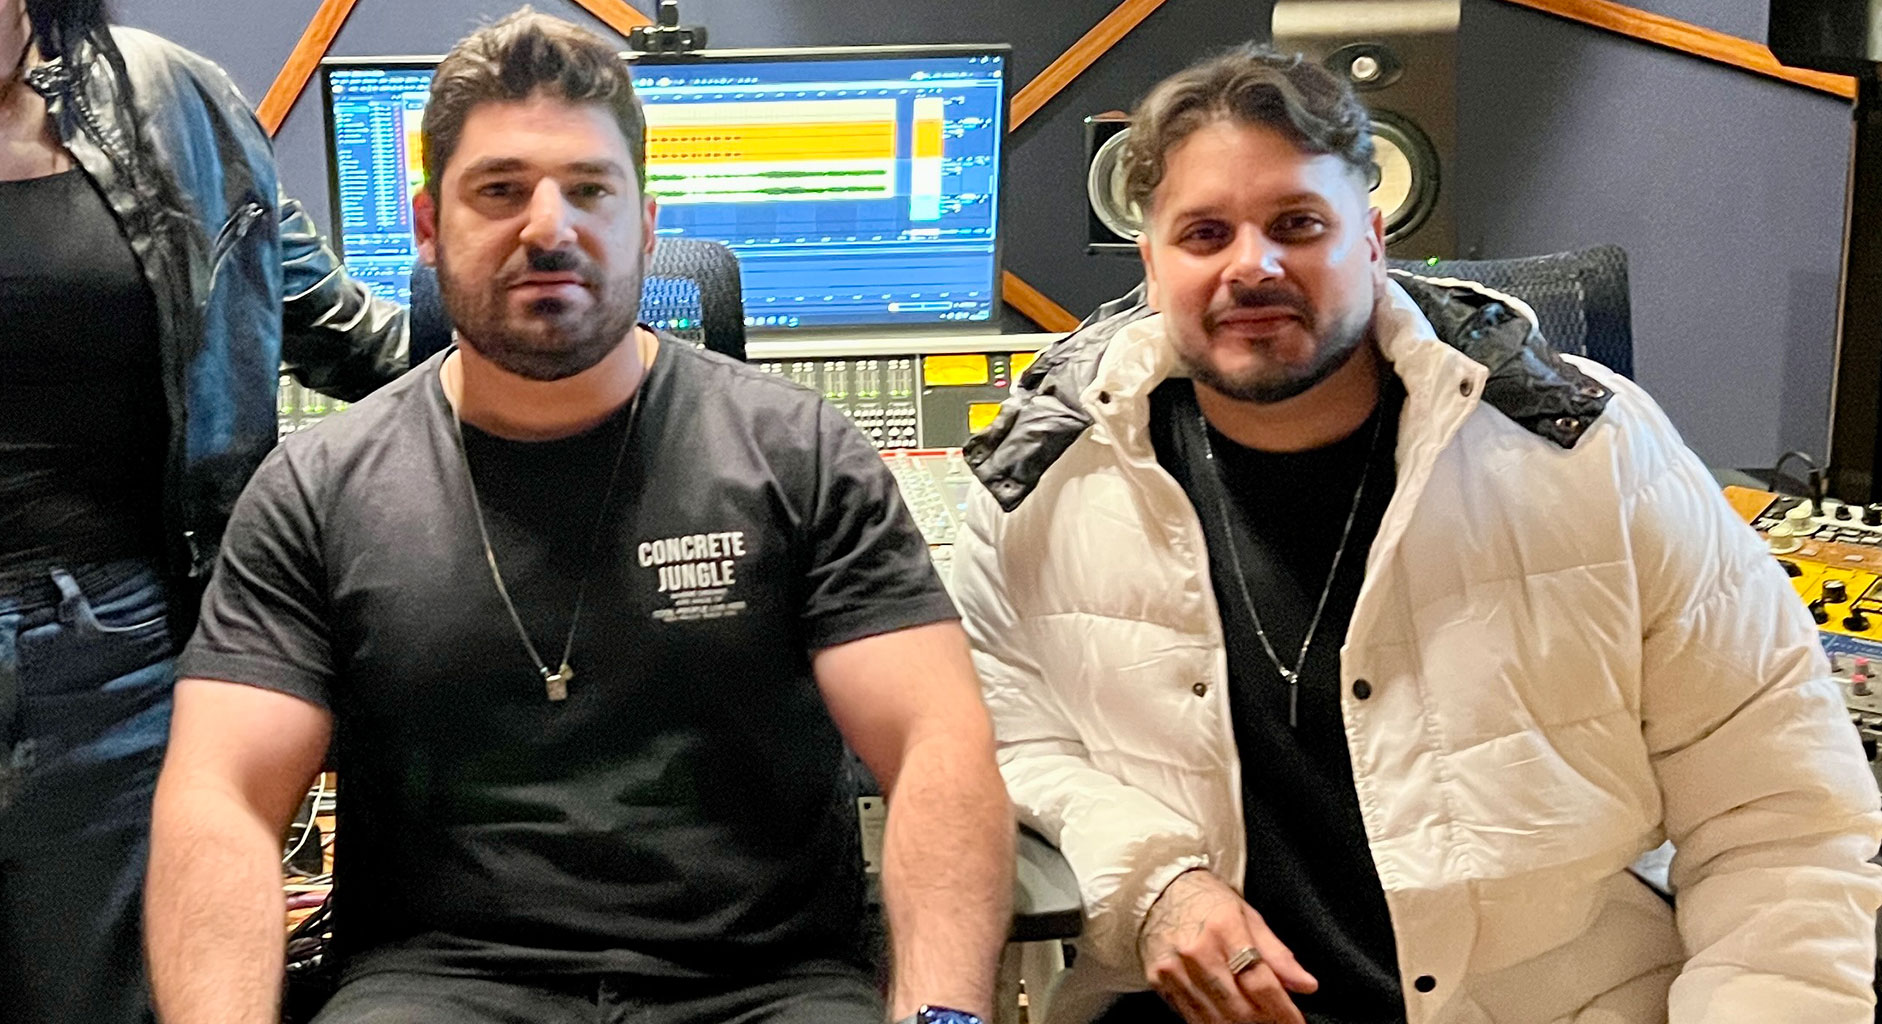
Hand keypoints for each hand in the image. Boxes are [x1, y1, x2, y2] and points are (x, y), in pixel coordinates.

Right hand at [1137, 869, 1318, 1023]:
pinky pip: (1191, 1017)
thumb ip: (1278, 954)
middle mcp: (1196, 952)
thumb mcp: (1248, 916)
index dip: (1283, 1011)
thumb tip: (1308, 985)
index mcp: (1224, 929)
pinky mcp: (1158, 982)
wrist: (1157, 891)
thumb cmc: (1208, 902)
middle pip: (1239, 1007)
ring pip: (1215, 1019)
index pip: (1260, 982)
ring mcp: (1174, 970)